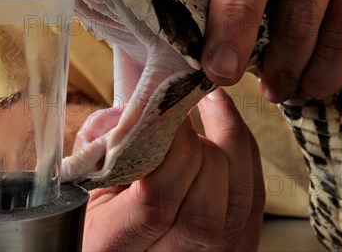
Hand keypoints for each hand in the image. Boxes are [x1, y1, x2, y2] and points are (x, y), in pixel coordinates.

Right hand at [79, 88, 264, 250]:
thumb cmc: (103, 226)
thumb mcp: (86, 190)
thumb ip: (97, 149)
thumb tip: (131, 110)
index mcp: (118, 247)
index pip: (158, 200)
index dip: (171, 148)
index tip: (168, 111)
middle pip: (205, 201)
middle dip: (203, 142)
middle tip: (188, 106)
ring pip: (241, 197)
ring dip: (232, 139)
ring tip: (213, 103)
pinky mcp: (238, 250)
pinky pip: (256, 199)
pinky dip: (247, 156)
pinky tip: (229, 130)